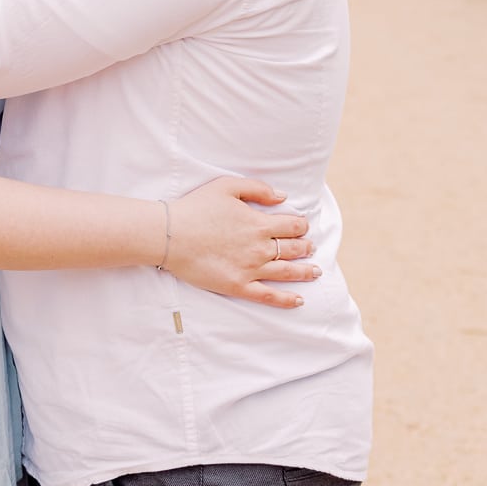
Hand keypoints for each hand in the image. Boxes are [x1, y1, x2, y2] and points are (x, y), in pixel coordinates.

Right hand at [163, 177, 316, 308]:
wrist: (171, 235)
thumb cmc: (197, 207)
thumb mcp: (227, 186)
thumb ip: (258, 188)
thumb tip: (283, 197)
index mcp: (259, 223)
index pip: (292, 225)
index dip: (301, 225)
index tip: (303, 226)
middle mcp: (260, 248)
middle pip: (293, 249)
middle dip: (305, 247)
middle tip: (311, 247)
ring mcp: (251, 269)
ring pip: (287, 272)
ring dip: (304, 271)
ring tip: (315, 271)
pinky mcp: (239, 287)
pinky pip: (269, 296)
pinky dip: (287, 299)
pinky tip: (299, 299)